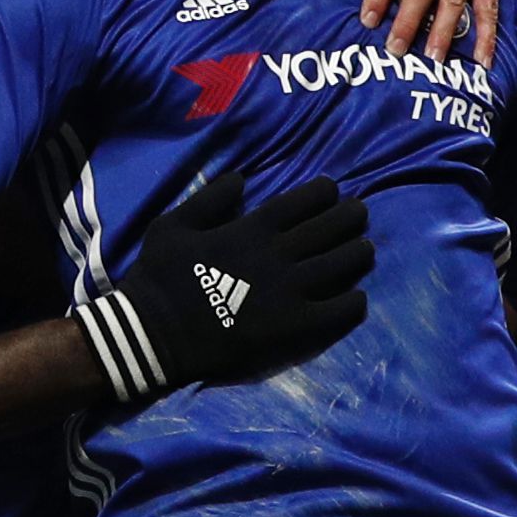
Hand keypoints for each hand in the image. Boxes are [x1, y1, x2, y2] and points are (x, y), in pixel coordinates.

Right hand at [80, 174, 371, 401]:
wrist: (153, 337)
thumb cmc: (159, 279)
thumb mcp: (171, 226)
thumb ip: (209, 199)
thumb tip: (241, 178)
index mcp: (252, 228)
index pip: (306, 200)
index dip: (325, 193)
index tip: (331, 193)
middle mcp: (279, 254)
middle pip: (333, 227)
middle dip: (352, 216)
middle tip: (358, 215)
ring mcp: (291, 291)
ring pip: (345, 263)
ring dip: (360, 253)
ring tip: (364, 251)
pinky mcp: (297, 326)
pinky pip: (342, 309)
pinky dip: (355, 300)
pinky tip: (355, 298)